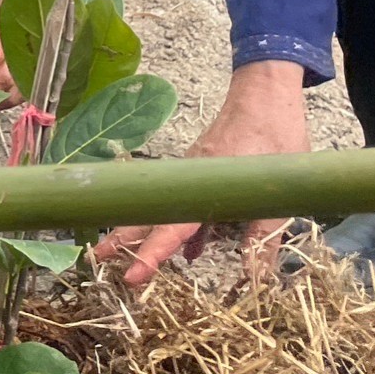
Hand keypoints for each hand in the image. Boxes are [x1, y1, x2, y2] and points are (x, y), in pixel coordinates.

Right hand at [97, 60, 306, 286]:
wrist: (266, 93)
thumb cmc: (275, 137)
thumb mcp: (277, 193)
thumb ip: (263, 238)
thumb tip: (256, 280)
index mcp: (202, 187)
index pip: (171, 229)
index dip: (151, 255)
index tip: (130, 277)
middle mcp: (188, 180)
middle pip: (150, 215)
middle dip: (123, 239)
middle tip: (97, 258)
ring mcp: (191, 174)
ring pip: (162, 209)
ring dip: (142, 232)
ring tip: (125, 256)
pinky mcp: (201, 171)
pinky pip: (182, 204)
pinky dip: (178, 227)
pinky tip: (190, 252)